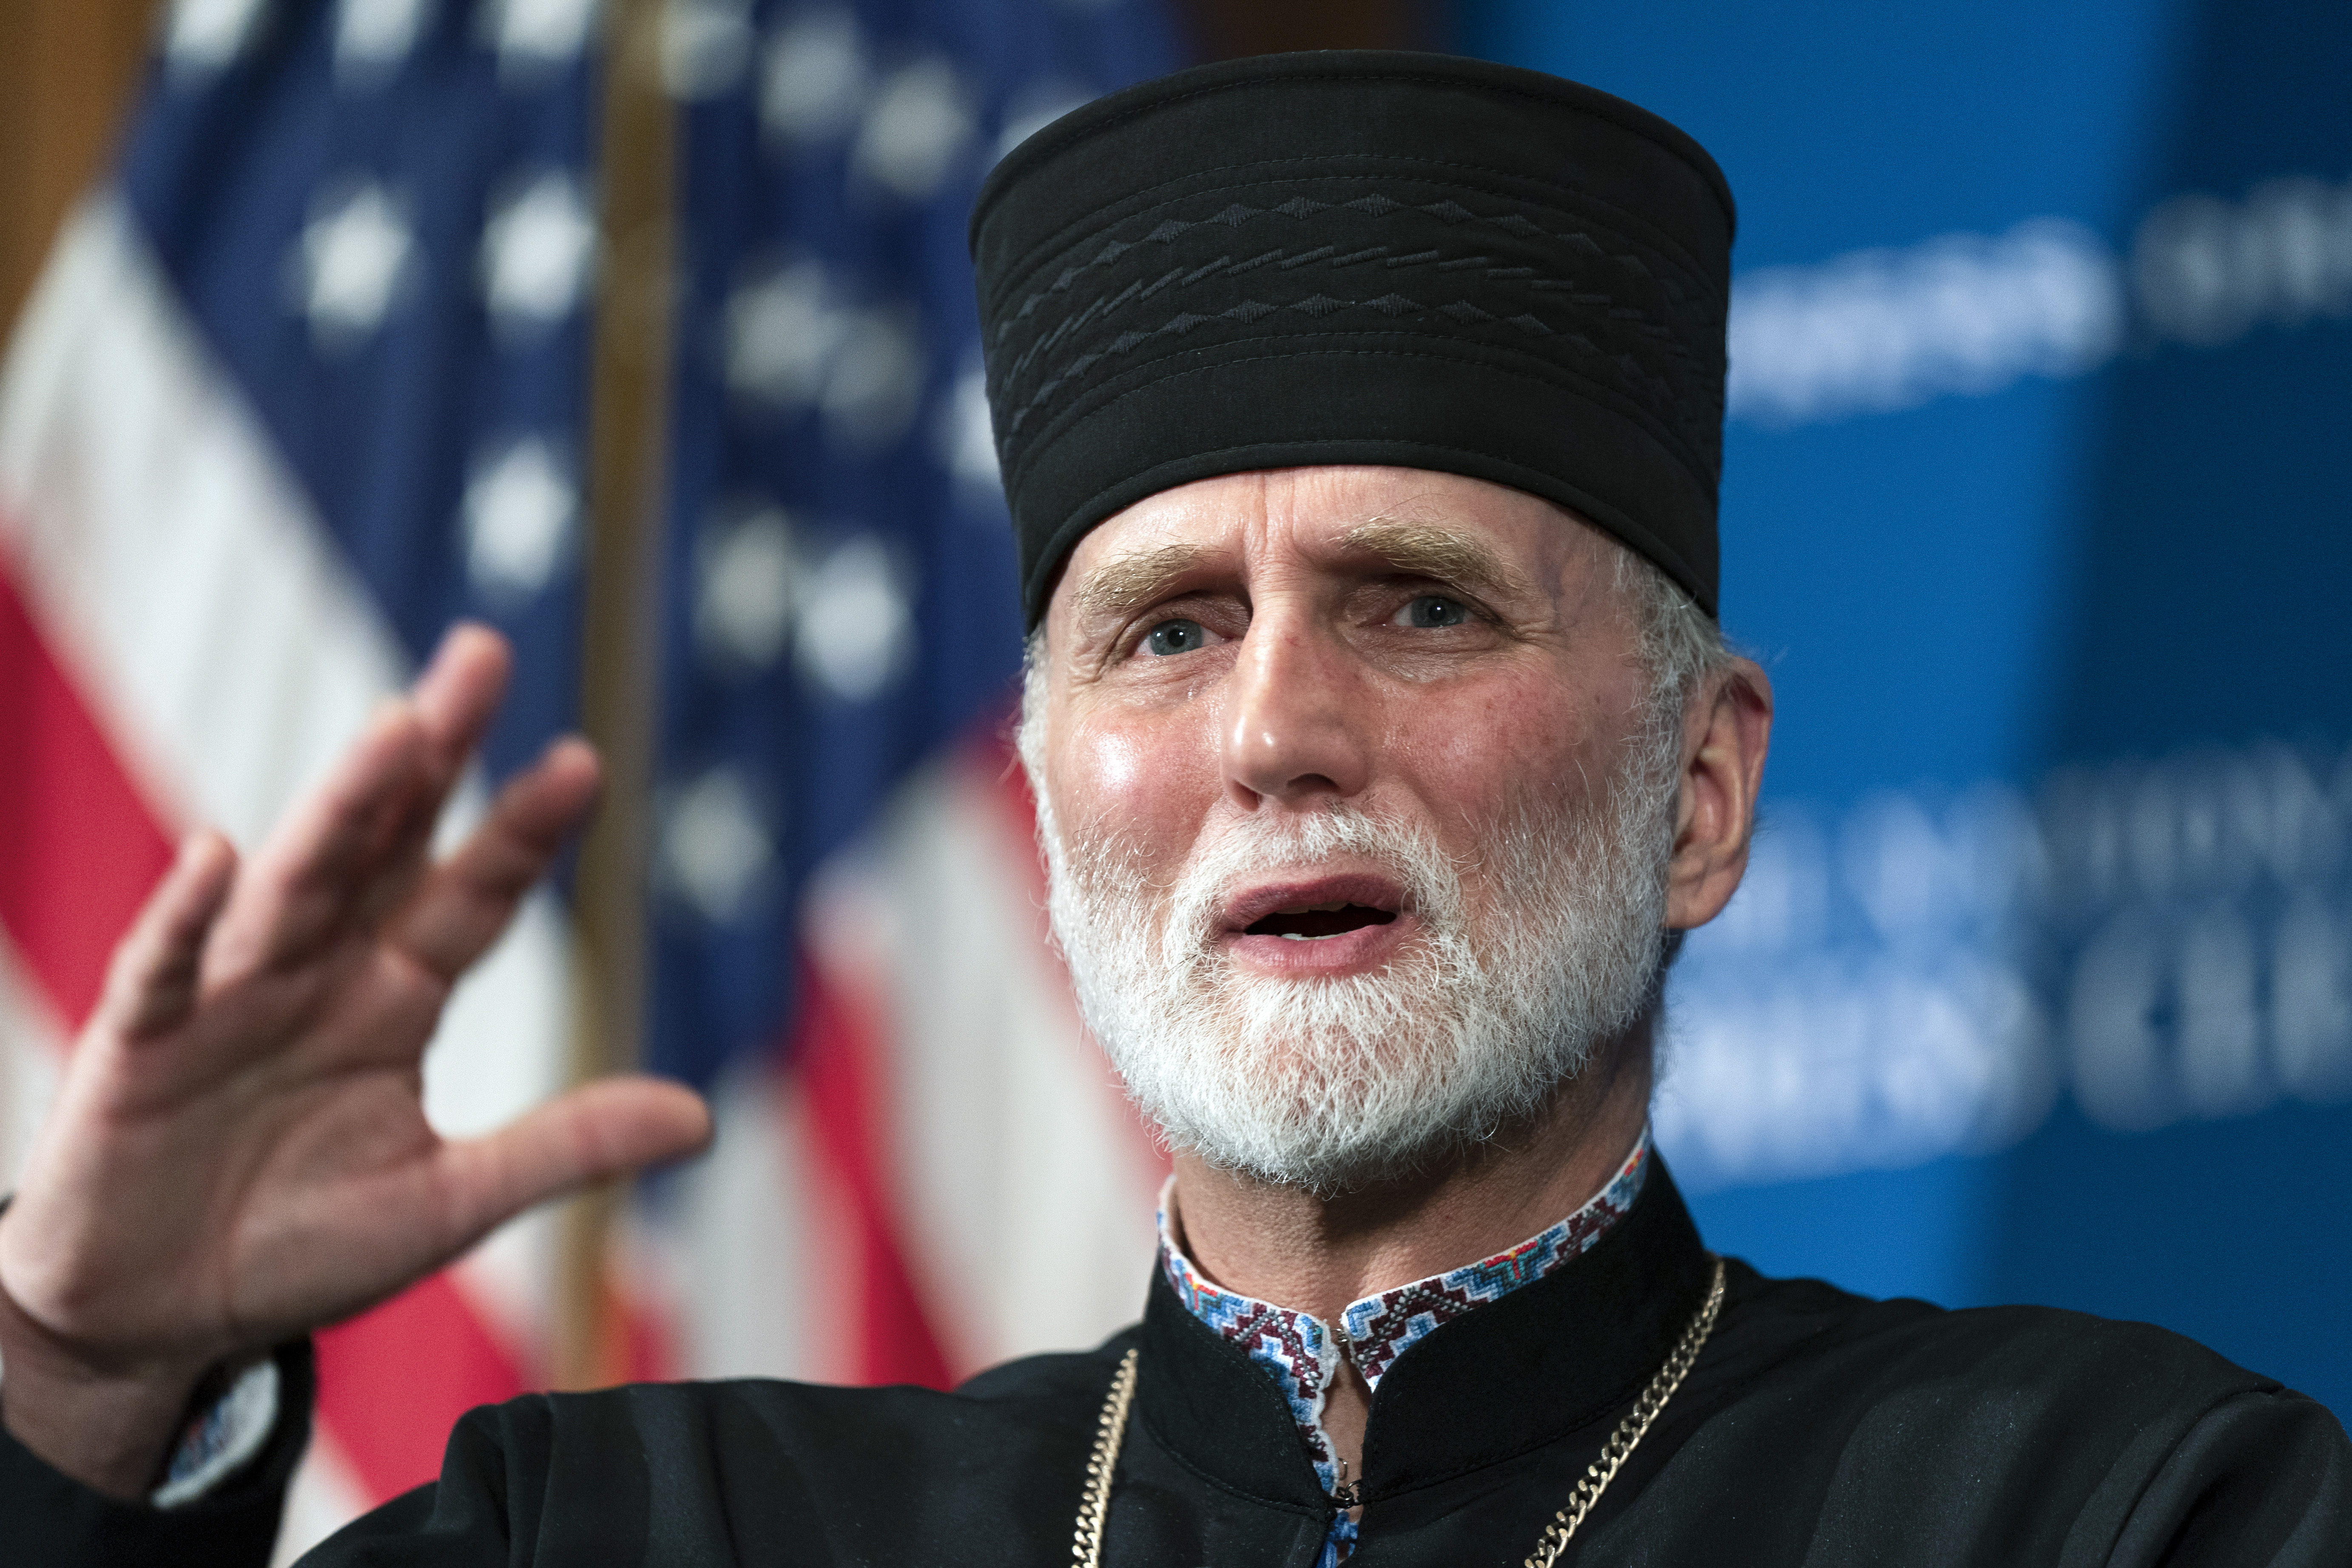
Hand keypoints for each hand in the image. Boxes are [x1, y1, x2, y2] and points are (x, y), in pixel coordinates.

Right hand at [0, 626, 710, 1497]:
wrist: (157, 1317)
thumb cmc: (296, 1246)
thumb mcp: (448, 1205)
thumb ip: (563, 1147)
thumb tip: (704, 1119)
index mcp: (394, 998)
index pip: (474, 894)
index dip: (524, 831)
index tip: (584, 762)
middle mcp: (318, 973)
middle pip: (385, 843)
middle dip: (432, 754)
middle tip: (484, 655)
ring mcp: (227, 999)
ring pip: (293, 882)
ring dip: (341, 808)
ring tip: (394, 731)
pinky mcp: (139, 1046)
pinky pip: (164, 969)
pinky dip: (186, 917)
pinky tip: (218, 853)